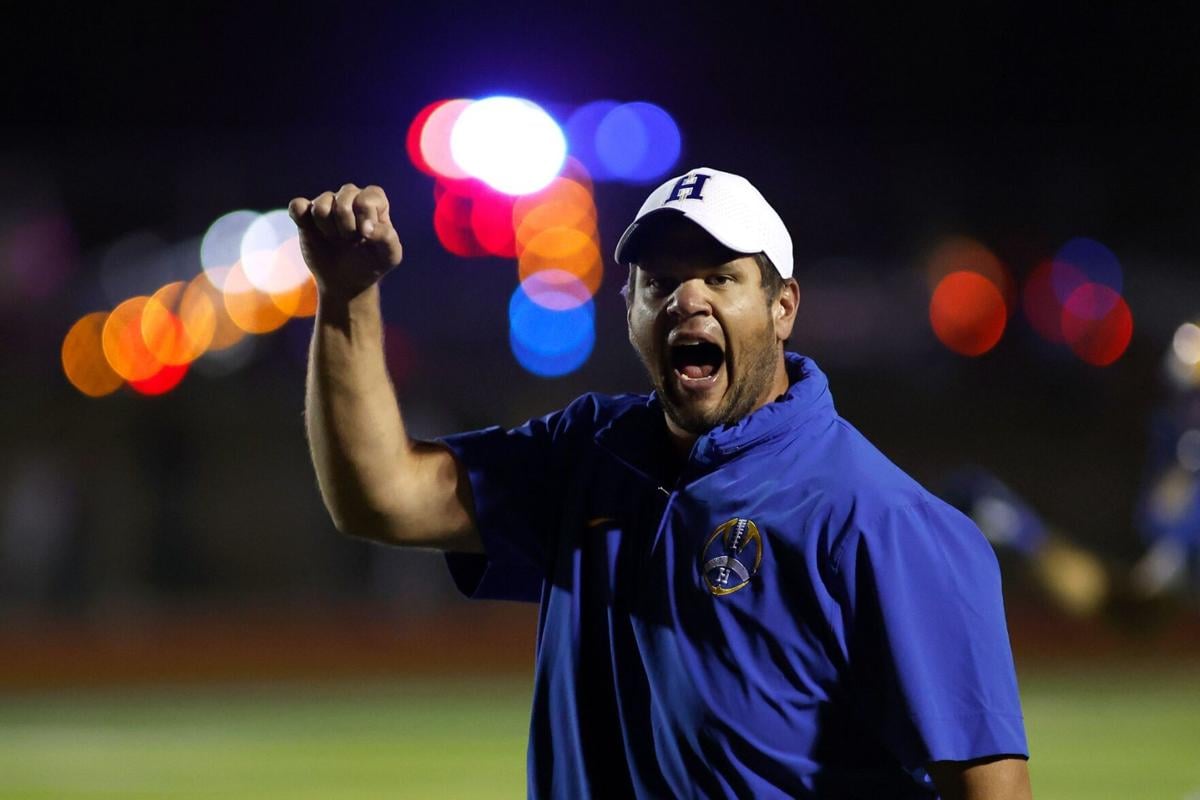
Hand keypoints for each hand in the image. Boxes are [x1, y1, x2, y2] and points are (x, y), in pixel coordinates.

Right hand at [288, 184, 403, 299]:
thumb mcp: (390, 256)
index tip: (365, 235)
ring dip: (327, 227)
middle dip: (347, 224)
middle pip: (344, 198)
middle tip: (350, 240)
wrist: (347, 281)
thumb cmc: (372, 264)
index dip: (365, 215)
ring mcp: (327, 205)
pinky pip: (297, 206)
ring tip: (335, 239)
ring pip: (320, 205)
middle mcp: (349, 198)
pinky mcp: (306, 216)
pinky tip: (312, 231)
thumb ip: (387, 238)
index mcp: (373, 202)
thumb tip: (367, 228)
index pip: (368, 197)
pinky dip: (300, 215)